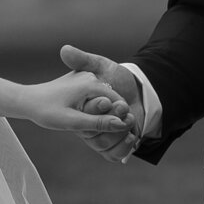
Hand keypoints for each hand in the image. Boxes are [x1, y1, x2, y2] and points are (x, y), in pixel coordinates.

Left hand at [18, 72, 134, 137]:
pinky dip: (94, 108)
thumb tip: (121, 124)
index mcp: (91, 83)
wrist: (26, 101)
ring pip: (103, 98)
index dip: (120, 118)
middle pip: (111, 100)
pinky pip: (94, 96)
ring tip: (88, 125)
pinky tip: (83, 118)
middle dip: (110, 116)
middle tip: (98, 132)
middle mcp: (91, 76)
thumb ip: (98, 123)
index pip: (118, 102)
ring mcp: (85, 77)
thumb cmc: (46, 112)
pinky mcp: (80, 82)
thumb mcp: (72, 121)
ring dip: (101, 113)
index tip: (118, 134)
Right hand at [60, 45, 144, 162]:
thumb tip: (64, 49)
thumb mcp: (101, 66)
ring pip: (103, 144)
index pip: (83, 114)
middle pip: (92, 133)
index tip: (108, 100)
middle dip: (110, 122)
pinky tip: (132, 137)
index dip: (96, 109)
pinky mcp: (112, 147)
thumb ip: (83, 60)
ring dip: (119, 134)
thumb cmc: (118, 77)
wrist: (140, 91)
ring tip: (131, 120)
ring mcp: (99, 138)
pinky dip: (123, 148)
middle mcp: (88, 126)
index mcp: (81, 109)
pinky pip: (113, 155)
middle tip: (125, 109)